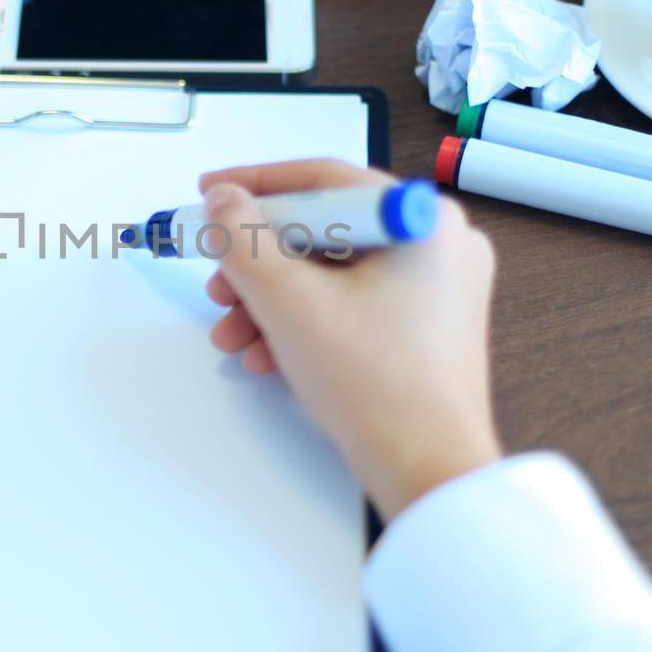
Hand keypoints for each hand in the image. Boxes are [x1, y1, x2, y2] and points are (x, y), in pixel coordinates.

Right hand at [199, 158, 500, 516]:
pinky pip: (352, 305)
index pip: (324, 179)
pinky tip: (268, 355)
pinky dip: (306, 323)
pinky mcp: (426, 329)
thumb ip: (243, 239)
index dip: (256, 187)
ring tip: (235, 334)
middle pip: (325, 230)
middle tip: (219, 283)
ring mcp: (437, 290)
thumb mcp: (288, 302)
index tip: (211, 195)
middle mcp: (440, 245)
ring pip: (333, 273)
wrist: (429, 472)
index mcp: (424, 221)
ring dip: (273, 300)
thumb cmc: (380, 390)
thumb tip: (223, 202)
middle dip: (260, 262)